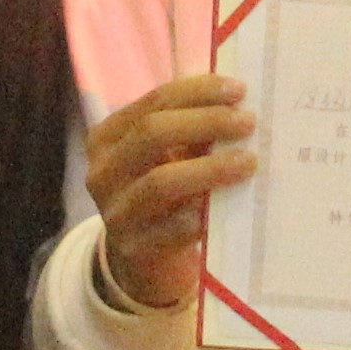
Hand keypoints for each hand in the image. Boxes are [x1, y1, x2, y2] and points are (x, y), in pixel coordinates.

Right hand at [89, 73, 259, 313]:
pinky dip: (203, 213)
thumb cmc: (165, 192)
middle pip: (152, 134)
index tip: (239, 90)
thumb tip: (239, 103)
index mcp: (107, 137)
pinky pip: (173, 228)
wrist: (143, 259)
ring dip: (210, 168)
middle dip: (205, 123)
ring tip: (248, 162)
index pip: (154, 101)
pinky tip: (231, 205)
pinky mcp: (133, 249)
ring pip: (161, 182)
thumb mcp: (168, 156)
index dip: (198, 92)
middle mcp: (102, 172)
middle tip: (248, 123)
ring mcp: (114, 212)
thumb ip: (193, 131)